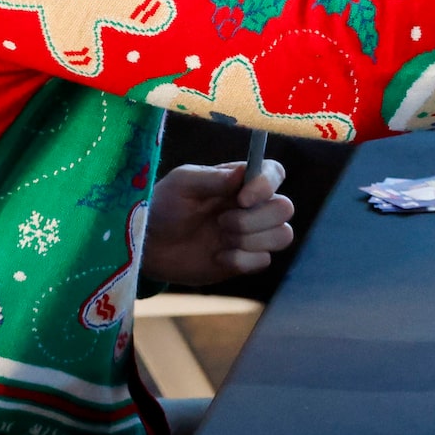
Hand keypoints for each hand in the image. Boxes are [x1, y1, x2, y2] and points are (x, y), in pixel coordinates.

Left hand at [139, 159, 294, 287]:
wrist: (149, 246)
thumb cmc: (164, 206)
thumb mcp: (182, 184)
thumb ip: (213, 178)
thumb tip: (243, 172)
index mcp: (240, 181)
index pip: (275, 173)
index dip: (267, 185)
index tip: (243, 198)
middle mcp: (252, 205)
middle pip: (285, 208)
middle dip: (254, 219)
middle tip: (221, 222)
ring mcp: (252, 234)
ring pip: (282, 235)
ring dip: (251, 239)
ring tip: (221, 238)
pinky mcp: (246, 260)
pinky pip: (263, 261)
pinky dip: (241, 261)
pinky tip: (217, 257)